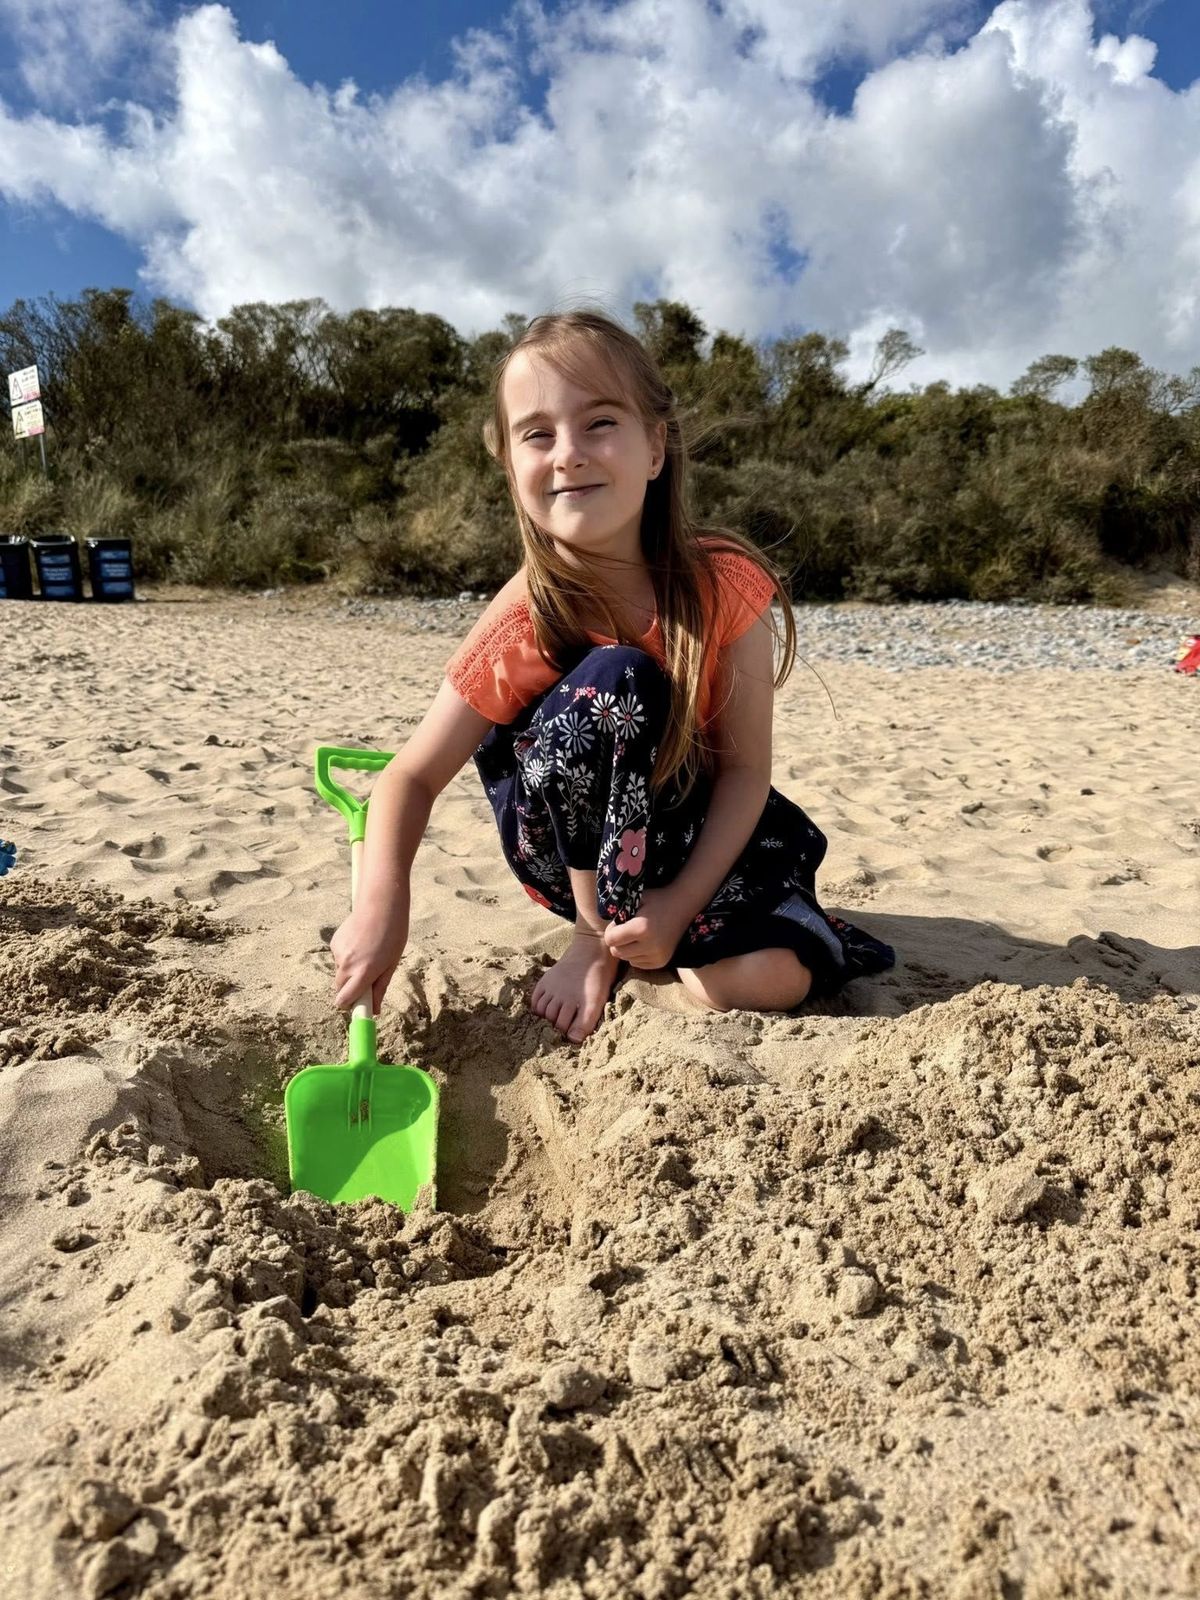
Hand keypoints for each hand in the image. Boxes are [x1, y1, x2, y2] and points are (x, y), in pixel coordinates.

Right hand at [329, 890, 409, 1012]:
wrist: (381, 904)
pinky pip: (339, 957)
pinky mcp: (334, 943)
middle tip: (366, 977)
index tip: (357, 1005)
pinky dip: (347, 956)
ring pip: (340, 972)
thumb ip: (380, 988)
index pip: (344, 1000)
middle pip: (339, 989)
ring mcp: (338, 953)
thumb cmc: (393, 934)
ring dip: (349, 970)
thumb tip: (375, 1010)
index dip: (350, 1005)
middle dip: (350, 988)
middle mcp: (347, 965)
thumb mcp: (391, 964)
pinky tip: (359, 942)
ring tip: (367, 952)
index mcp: (363, 973)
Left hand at [602, 887, 691, 970]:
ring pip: (627, 959)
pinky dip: (636, 955)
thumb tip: (607, 925)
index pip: (610, 940)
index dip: (611, 930)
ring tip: (636, 936)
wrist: (682, 906)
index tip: (618, 923)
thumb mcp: (636, 899)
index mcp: (641, 929)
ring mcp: (657, 956)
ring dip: (627, 949)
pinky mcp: (661, 962)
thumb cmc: (656, 900)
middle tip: (625, 930)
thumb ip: (619, 911)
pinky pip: (637, 963)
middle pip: (617, 952)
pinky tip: (644, 943)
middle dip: (617, 941)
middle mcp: (650, 945)